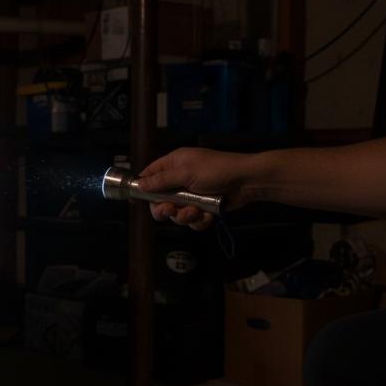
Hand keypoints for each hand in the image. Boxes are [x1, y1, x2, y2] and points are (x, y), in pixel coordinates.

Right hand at [137, 147, 253, 229]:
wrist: (247, 181)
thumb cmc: (216, 170)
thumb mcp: (186, 172)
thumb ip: (161, 180)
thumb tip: (139, 184)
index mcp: (174, 165)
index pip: (150, 175)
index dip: (142, 188)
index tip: (137, 200)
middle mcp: (179, 180)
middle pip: (160, 200)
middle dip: (165, 209)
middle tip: (170, 210)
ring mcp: (191, 195)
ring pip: (176, 213)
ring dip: (184, 216)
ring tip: (195, 212)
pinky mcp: (203, 208)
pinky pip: (193, 220)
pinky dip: (199, 220)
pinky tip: (208, 216)